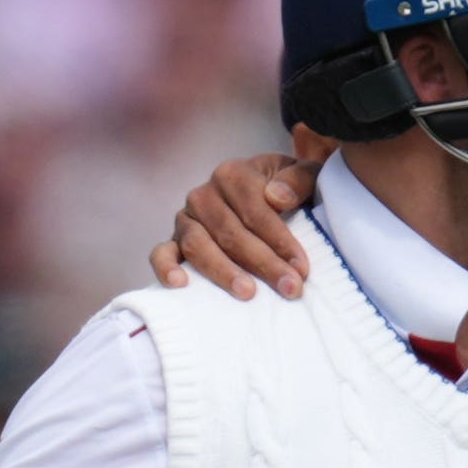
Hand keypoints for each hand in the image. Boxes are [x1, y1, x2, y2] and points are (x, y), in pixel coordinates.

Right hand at [150, 150, 325, 300]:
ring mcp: (186, 218)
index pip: (256, 211)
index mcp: (234, 174)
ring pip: (198, 245)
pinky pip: (161, 253)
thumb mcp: (306, 175)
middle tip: (289, 288)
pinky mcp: (174, 241)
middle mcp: (204, 195)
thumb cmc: (289, 190)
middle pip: (231, 233)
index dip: (280, 241)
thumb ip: (299, 180)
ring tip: (248, 293)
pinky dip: (165, 267)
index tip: (302, 269)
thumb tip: (277, 197)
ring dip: (223, 271)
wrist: (267, 193)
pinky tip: (180, 285)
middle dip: (263, 264)